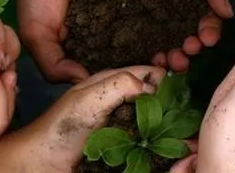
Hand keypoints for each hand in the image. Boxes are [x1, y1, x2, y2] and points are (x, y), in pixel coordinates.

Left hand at [0, 66, 197, 172]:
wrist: (43, 162)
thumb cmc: (62, 127)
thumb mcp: (90, 98)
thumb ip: (119, 84)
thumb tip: (153, 86)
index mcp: (111, 81)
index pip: (147, 71)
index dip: (165, 74)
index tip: (185, 86)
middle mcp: (118, 99)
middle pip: (154, 94)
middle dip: (173, 99)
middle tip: (191, 112)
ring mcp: (120, 122)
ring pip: (152, 116)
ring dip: (169, 121)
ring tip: (187, 130)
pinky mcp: (120, 143)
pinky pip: (145, 137)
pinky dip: (158, 140)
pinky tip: (171, 145)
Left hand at [95, 0, 232, 72]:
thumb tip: (226, 13)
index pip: (201, 16)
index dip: (206, 31)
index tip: (206, 40)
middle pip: (176, 28)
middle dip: (183, 46)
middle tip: (186, 53)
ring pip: (153, 26)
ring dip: (163, 46)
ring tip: (168, 58)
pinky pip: (123, 13)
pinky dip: (132, 33)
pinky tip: (141, 49)